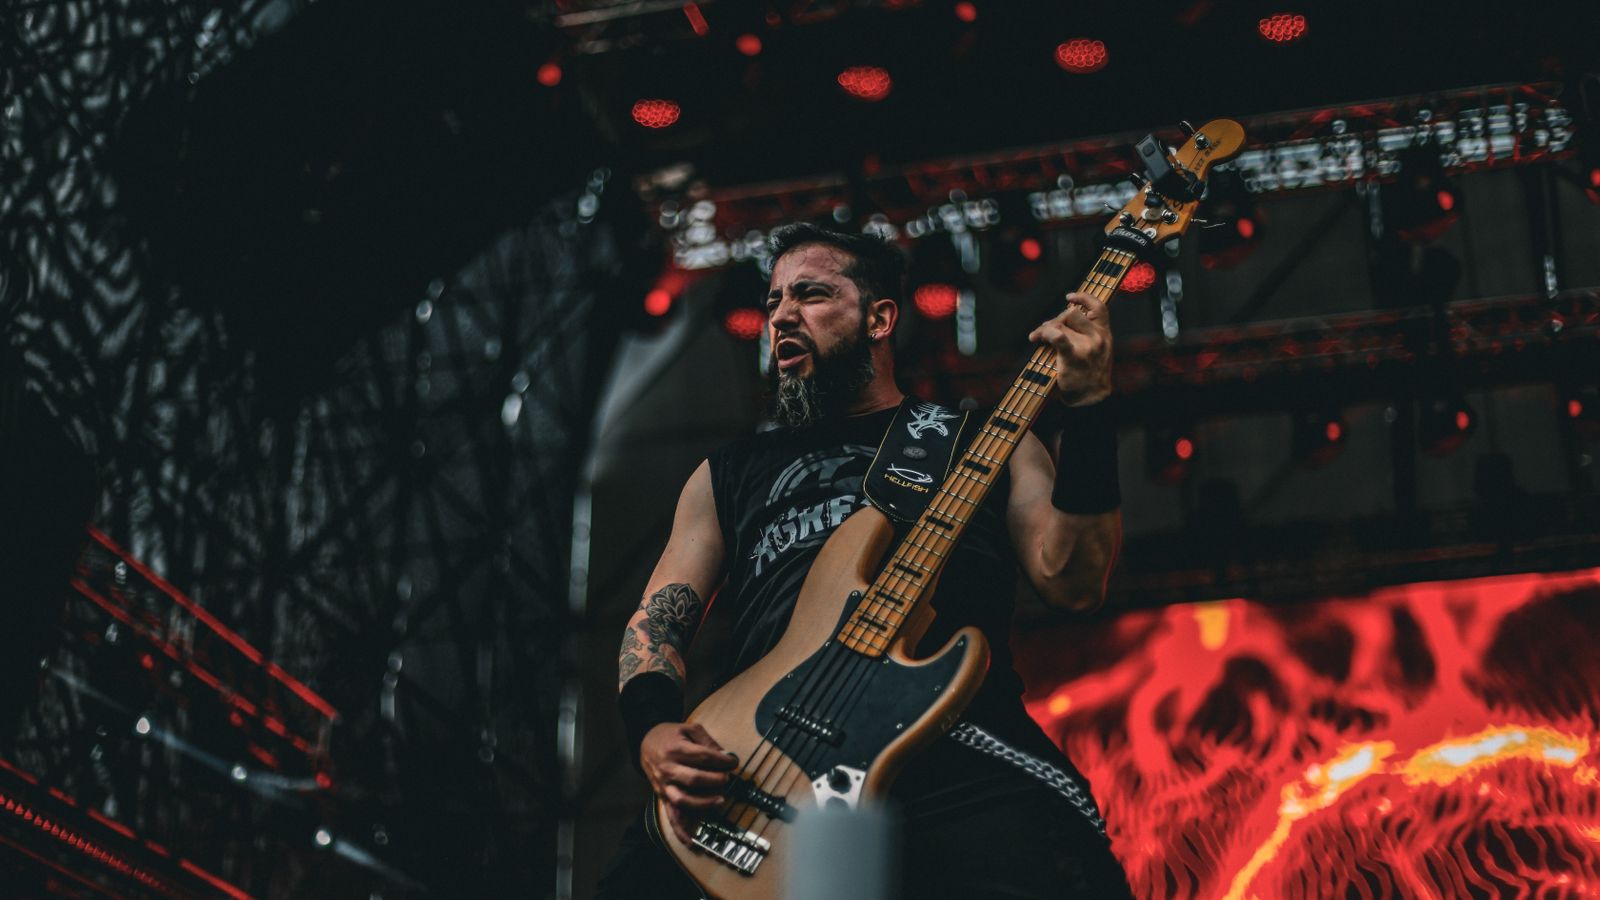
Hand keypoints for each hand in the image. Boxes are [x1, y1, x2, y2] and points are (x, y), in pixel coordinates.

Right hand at [640, 721, 737, 845]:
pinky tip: (690, 841)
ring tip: (720, 800)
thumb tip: (726, 756)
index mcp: (675, 749)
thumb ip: (707, 741)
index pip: (704, 757)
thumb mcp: (689, 729)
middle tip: (726, 778)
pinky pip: (671, 815)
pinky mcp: (663, 796)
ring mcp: (664, 785)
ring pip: (683, 799)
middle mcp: (668, 769)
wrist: (645, 742)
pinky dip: (680, 830)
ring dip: (704, 802)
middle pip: (695, 778)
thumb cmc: (670, 735)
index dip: (723, 760)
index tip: (734, 762)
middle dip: (716, 780)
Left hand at [1027, 291, 1112, 406]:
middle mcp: (1098, 338)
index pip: (1099, 308)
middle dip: (1055, 319)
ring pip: (1060, 325)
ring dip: (1045, 329)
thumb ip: (1086, 335)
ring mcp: (1087, 347)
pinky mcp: (1074, 357)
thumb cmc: (1089, 375)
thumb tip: (1058, 321)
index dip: (1084, 297)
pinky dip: (1045, 333)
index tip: (1069, 296)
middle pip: (1071, 314)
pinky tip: (1036, 336)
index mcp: (1105, 334)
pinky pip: (1058, 337)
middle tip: (1045, 330)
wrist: (1091, 400)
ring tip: (1038, 337)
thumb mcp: (1097, 351)